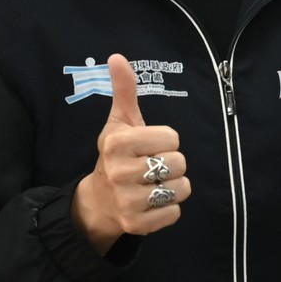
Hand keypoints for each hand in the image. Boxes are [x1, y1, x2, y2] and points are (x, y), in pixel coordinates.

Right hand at [72, 56, 189, 252]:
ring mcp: (127, 201)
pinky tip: (152, 203)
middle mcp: (119, 172)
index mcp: (117, 142)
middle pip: (180, 163)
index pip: (172, 137)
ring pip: (181, 188)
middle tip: (152, 167)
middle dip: (172, 164)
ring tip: (154, 184)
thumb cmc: (116, 155)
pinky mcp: (137, 225)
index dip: (165, 141)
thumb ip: (124, 90)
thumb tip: (117, 56)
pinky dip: (170, 208)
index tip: (148, 146)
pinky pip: (175, 212)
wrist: (98, 201)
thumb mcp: (119, 122)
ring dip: (174, 186)